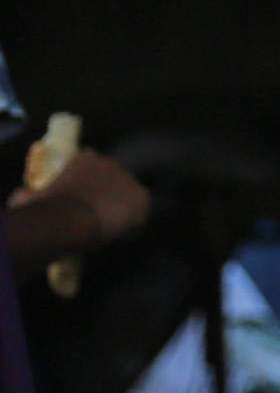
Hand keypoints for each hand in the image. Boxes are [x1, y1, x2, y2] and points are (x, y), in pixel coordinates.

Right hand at [5, 145, 147, 258]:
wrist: (67, 217)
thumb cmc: (44, 206)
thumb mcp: (30, 194)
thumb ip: (32, 191)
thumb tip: (26, 193)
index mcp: (86, 157)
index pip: (97, 167)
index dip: (95, 186)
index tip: (88, 201)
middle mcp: (110, 162)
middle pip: (116, 181)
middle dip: (112, 196)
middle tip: (102, 216)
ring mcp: (128, 178)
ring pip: (130, 196)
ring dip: (124, 210)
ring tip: (111, 228)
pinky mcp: (141, 196)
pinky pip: (141, 213)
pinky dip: (133, 225)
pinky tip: (120, 235)